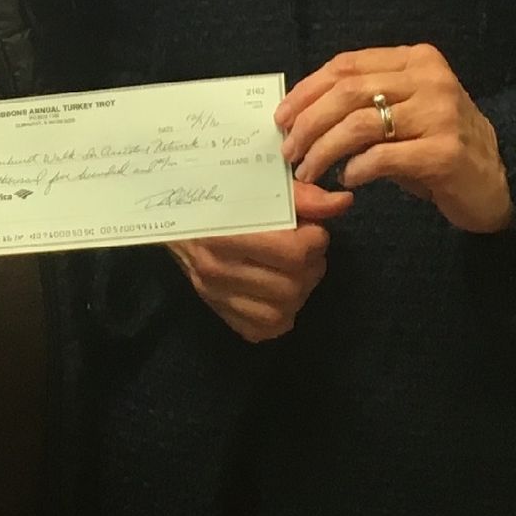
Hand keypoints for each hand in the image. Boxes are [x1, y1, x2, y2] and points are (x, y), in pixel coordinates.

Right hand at [169, 179, 350, 342]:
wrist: (172, 218)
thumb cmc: (217, 194)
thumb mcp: (257, 186)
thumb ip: (301, 196)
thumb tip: (343, 203)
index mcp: (226, 234)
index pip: (292, 253)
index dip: (315, 239)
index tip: (311, 227)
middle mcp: (218, 271)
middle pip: (292, 285)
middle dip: (312, 265)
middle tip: (306, 248)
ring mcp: (217, 295)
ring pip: (282, 311)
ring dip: (299, 291)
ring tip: (294, 269)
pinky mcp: (219, 312)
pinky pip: (263, 329)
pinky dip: (280, 314)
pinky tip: (277, 291)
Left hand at [277, 46, 513, 234]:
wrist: (501, 180)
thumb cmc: (439, 146)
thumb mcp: (404, 113)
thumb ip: (364, 103)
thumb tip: (299, 114)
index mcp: (416, 60)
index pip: (346, 66)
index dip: (306, 91)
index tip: (281, 117)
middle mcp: (430, 80)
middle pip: (347, 92)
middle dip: (308, 123)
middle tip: (288, 150)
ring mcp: (440, 114)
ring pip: (359, 124)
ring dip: (324, 150)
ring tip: (308, 171)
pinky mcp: (445, 152)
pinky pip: (383, 157)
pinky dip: (357, 169)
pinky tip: (348, 180)